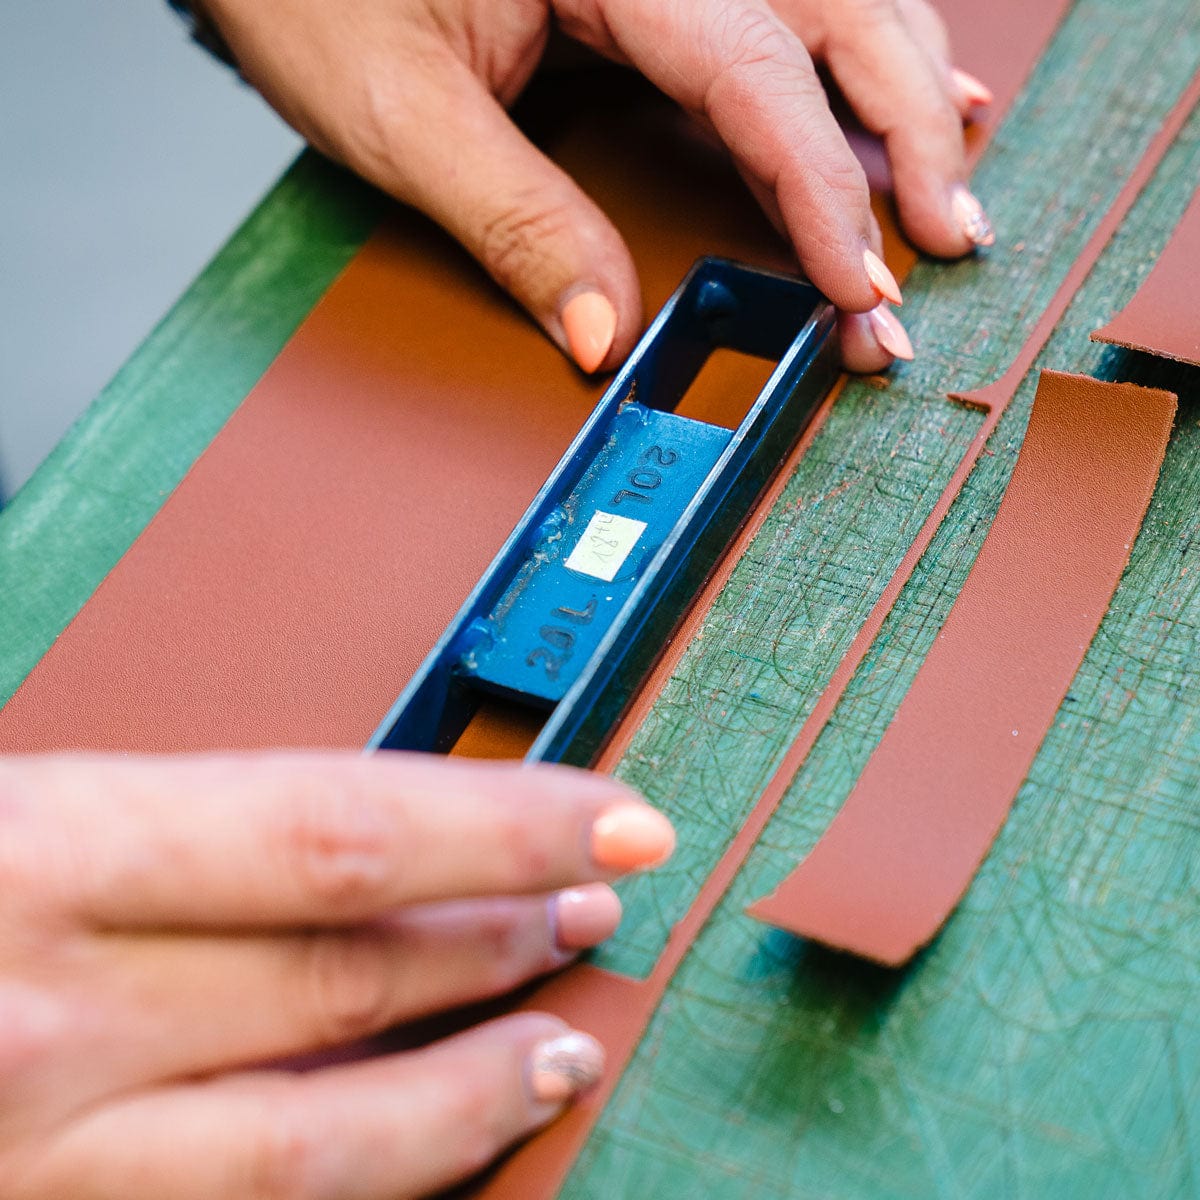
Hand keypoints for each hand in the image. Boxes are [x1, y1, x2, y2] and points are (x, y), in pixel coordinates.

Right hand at [0, 752, 674, 1197]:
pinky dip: (358, 1181)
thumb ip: (151, 828)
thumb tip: (330, 834)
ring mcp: (37, 1167)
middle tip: (596, 894)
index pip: (341, 831)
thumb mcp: (5, 811)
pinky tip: (420, 1140)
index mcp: (33, 856)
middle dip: (502, 934)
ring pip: (317, 1143)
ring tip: (561, 1036)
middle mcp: (41, 1025)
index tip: (610, 809)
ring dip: (466, 1083)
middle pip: (350, 975)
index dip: (501, 824)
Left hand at [197, 0, 992, 372]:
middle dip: (906, 135)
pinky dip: (857, 57)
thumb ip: (512, 221)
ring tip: (950, 182)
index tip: (861, 286)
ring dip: (905, 88)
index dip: (824, 189)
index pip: (754, 75)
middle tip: (948, 243)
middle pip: (837, 14)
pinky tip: (905, 86)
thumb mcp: (395, 112)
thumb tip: (605, 332)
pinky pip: (789, 3)